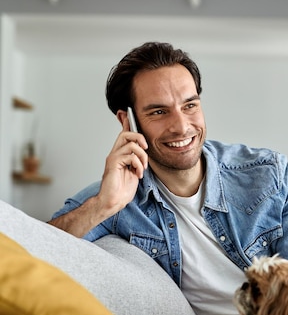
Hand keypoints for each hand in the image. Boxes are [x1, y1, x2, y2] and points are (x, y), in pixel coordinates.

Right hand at [47, 114, 148, 237]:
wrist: (113, 202)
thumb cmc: (122, 190)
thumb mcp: (135, 172)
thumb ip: (138, 161)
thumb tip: (144, 154)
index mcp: (121, 154)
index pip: (123, 134)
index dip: (124, 122)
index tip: (125, 112)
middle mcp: (115, 153)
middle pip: (125, 134)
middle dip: (139, 137)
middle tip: (146, 149)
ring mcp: (113, 158)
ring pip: (130, 143)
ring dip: (142, 155)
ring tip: (142, 168)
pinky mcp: (113, 164)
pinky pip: (129, 156)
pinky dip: (138, 164)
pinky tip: (138, 174)